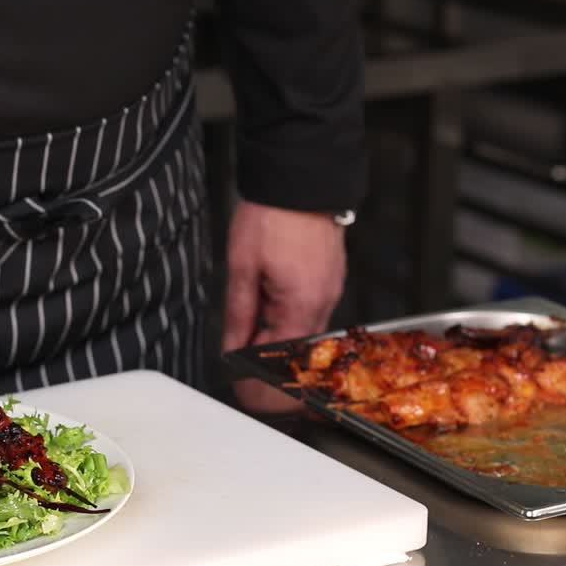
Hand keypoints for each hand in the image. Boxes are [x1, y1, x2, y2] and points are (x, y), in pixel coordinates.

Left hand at [222, 199, 345, 411]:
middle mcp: (325, 303)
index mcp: (302, 304)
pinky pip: (311, 312)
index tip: (242, 386)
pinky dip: (289, 319)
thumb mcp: (241, 266)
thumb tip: (233, 346)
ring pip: (304, 333)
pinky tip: (270, 312)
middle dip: (269, 361)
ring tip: (251, 335)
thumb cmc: (272, 216)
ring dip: (278, 339)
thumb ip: (238, 313)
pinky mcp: (331, 279)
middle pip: (298, 351)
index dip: (260, 376)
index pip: (282, 358)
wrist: (301, 179)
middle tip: (242, 368)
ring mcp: (332, 291)